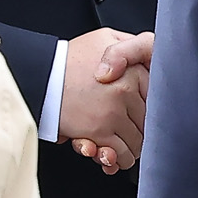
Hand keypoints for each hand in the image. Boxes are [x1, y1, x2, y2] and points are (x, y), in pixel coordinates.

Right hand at [59, 28, 147, 173]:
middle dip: (140, 133)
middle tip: (132, 136)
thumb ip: (129, 47)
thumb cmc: (70, 58)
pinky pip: (121, 154)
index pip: (156, 98)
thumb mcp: (104, 38)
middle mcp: (126, 91)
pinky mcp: (99, 132)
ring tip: (125, 150)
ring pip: (137, 142)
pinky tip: (114, 157)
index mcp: (133, 70)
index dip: (150, 110)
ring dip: (132, 150)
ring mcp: (113, 113)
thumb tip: (148, 60)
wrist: (41, 75)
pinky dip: (119, 160)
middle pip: (147, 122)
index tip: (141, 116)